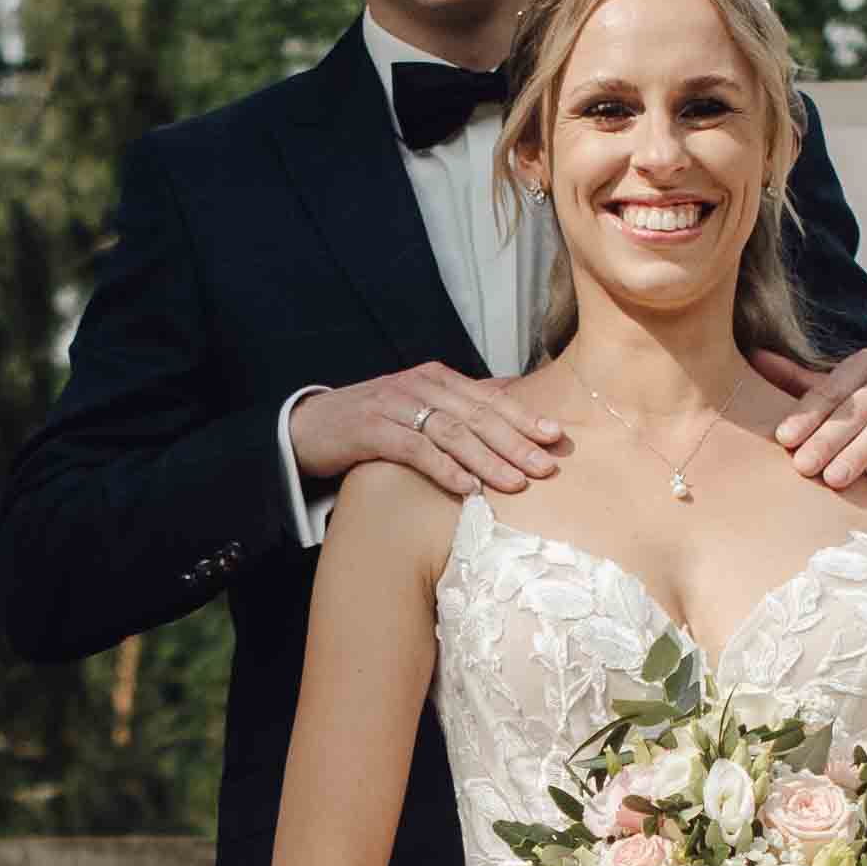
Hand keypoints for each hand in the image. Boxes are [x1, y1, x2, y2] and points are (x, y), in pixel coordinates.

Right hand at [290, 365, 568, 502]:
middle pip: (477, 414)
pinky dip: (444, 468)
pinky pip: (415, 449)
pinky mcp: (371, 429)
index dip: (524, 416)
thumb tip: (508, 412)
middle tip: (546, 466)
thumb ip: (458, 410)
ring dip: (487, 458)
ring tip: (516, 483)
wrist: (311, 425)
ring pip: (452, 431)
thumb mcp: (419, 409)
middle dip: (515, 441)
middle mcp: (419, 385)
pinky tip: (467, 487)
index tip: (555, 436)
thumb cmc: (373, 422)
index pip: (489, 397)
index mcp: (437, 378)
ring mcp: (395, 405)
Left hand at [747, 345, 866, 503]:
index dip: (808, 414)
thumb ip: (803, 384)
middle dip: (829, 438)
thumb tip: (755, 357)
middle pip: (859, 407)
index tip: (784, 440)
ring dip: (861, 453)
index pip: (833, 388)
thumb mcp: (841, 400)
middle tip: (804, 467)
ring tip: (836, 480)